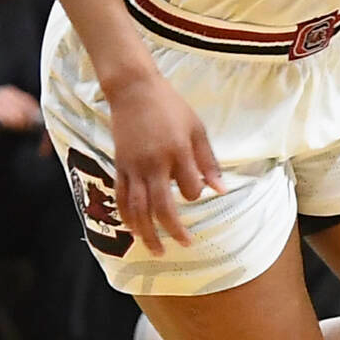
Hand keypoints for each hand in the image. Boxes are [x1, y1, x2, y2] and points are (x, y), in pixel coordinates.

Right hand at [100, 66, 223, 254]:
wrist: (133, 90)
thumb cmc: (170, 107)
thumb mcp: (197, 128)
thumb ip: (208, 161)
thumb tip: (220, 190)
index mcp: (177, 152)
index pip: (189, 188)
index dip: (194, 194)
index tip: (195, 192)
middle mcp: (154, 163)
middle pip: (161, 207)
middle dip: (173, 230)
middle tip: (184, 244)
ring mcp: (133, 167)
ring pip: (138, 208)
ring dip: (147, 232)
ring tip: (155, 249)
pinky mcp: (119, 166)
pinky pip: (121, 198)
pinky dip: (127, 217)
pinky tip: (134, 230)